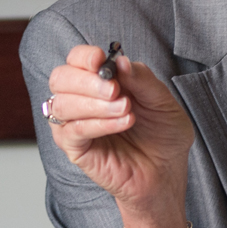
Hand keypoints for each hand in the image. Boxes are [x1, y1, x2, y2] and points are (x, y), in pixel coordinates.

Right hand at [45, 46, 195, 217]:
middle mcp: (81, 99)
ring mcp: (75, 124)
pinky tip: (122, 123)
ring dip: (95, 105)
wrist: (166, 170)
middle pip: (60, 78)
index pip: (76, 59)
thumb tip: (120, 61)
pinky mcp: (76, 149)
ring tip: (126, 110)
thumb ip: (141, 79)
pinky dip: (97, 124)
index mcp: (98, 81)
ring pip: (62, 104)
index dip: (84, 57)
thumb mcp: (161, 100)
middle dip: (86, 81)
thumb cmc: (162, 134)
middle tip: (115, 90)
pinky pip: (72, 131)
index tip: (102, 61)